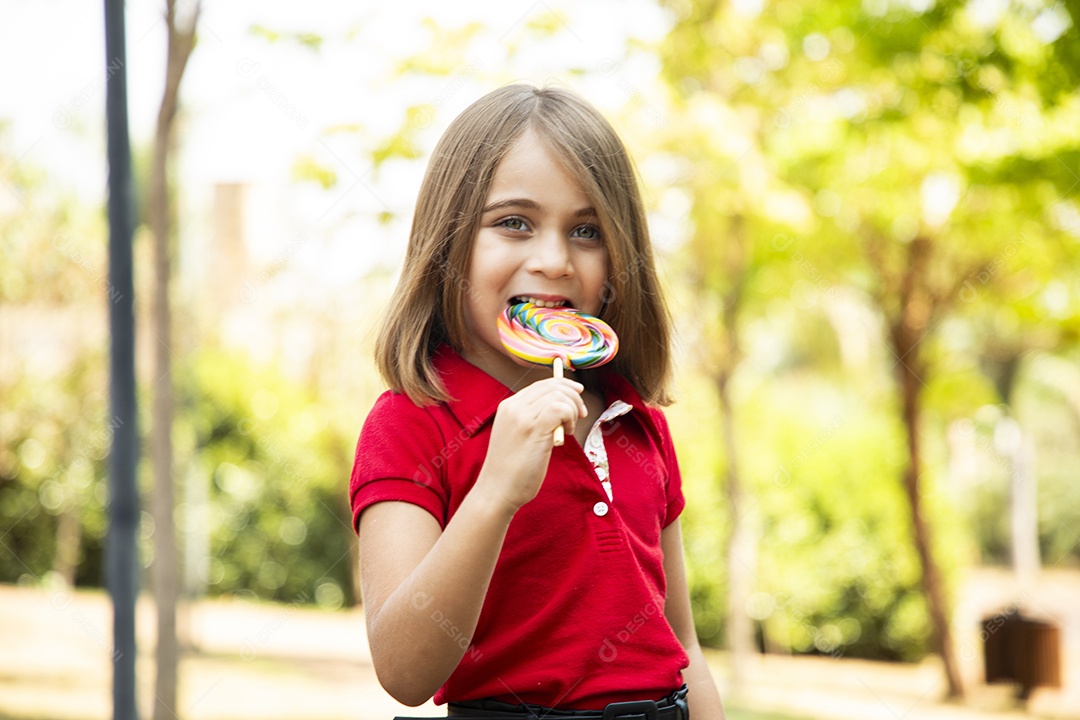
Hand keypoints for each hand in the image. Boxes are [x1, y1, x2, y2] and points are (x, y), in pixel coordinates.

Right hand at [475, 376, 585, 512]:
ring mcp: (522, 417)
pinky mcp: (534, 429)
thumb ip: (532, 419)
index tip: (577, 396)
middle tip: (580, 414)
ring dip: (572, 409)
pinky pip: (560, 408)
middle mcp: (514, 407)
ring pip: (558, 395)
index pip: (541, 384)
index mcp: (508, 406)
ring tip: (570, 428)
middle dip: (573, 397)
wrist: (497, 490)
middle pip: (552, 386)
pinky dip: (570, 416)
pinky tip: (567, 432)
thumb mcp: (517, 435)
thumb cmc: (511, 468)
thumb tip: (561, 407)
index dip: (563, 386)